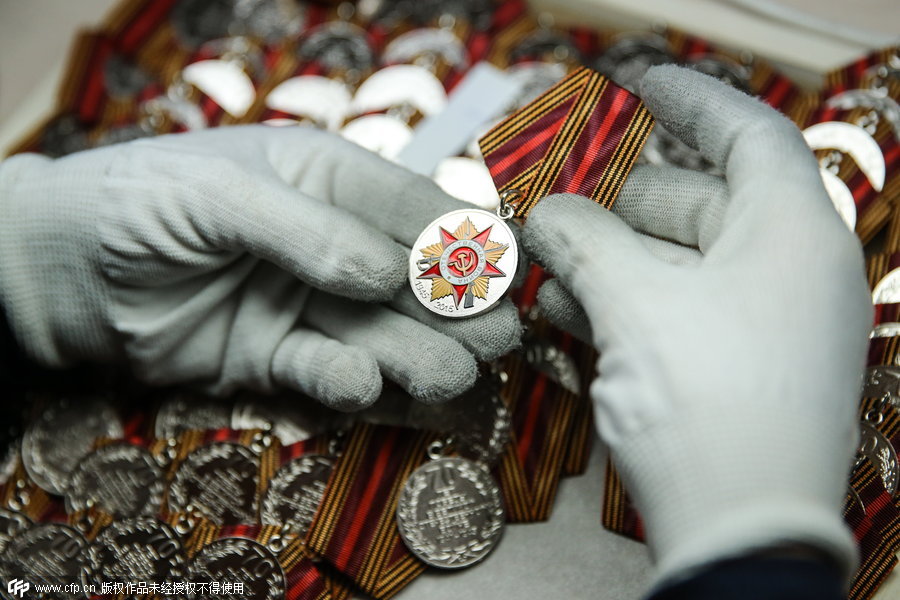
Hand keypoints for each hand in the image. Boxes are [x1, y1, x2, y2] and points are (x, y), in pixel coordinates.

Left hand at [0, 126, 520, 407]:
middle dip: (455, 307)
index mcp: (327, 179)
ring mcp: (309, 305)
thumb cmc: (136, 204)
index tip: (500, 275)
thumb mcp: (217, 194)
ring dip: (419, 353)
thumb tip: (386, 273)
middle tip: (497, 337)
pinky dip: (351, 383)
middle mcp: (332, 244)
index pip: (409, 206)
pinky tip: (363, 385)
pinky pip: (330, 373)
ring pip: (381, 332)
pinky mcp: (281, 359)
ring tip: (452, 373)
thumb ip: (305, 230)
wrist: (63, 276)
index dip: (458, 240)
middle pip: (411, 279)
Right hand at [523, 66, 870, 585]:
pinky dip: (626, 306)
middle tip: (553, 205)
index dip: (689, 100)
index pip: (748, 135)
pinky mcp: (739, 371)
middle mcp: (791, 271)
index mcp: (793, 233)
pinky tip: (566, 310)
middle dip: (617, 205)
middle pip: (697, 205)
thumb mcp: (632, 306)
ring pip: (678, 267)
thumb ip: (582, 241)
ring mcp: (767, 325)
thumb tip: (545, 212)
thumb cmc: (704, 405)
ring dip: (608, 262)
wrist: (741, 537)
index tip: (637, 82)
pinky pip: (678, 314)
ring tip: (544, 262)